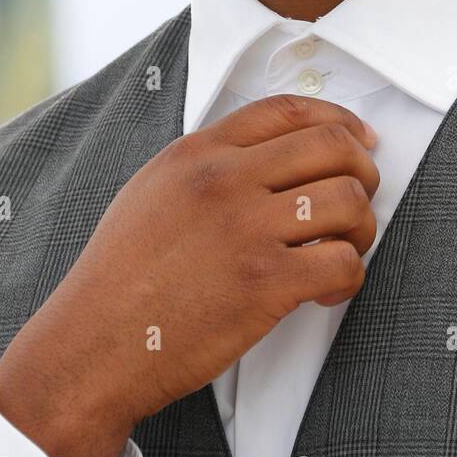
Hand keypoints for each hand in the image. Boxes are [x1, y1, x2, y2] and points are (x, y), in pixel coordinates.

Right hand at [0, 95, 378, 456]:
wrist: (93, 345)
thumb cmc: (121, 279)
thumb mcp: (152, 194)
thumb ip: (207, 166)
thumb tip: (272, 159)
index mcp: (197, 154)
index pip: (288, 110)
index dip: (339, 119)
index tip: (361, 140)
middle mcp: (225, 180)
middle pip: (332, 146)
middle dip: (363, 172)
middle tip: (360, 202)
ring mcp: (246, 229)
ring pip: (348, 200)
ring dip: (362, 227)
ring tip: (343, 250)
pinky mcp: (265, 284)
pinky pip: (344, 262)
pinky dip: (350, 277)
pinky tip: (327, 292)